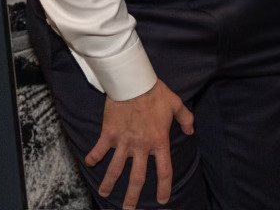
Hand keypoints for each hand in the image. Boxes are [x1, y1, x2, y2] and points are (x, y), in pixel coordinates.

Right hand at [85, 78, 194, 209]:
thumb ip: (185, 118)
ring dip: (109, 183)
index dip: (163, 187)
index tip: (161, 200)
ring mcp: (123, 142)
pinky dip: (93, 157)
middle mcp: (141, 146)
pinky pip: (99, 150)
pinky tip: (88, 164)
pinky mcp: (109, 134)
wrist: (133, 82)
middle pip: (136, 178)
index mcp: (159, 141)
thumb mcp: (176, 104)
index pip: (163, 171)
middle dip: (132, 197)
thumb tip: (191, 130)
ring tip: (104, 194)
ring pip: (115, 169)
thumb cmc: (156, 92)